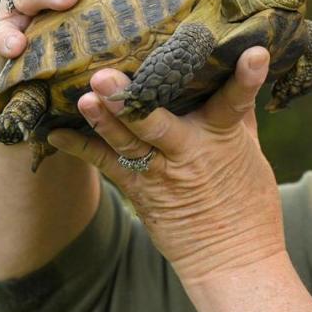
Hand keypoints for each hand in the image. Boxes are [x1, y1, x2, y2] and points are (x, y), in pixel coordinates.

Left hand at [46, 46, 284, 283]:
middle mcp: (190, 151)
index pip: (237, 100)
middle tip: (106, 76)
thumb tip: (236, 70)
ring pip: (127, 142)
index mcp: (223, 136)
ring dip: (104, 120)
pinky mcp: (140, 191)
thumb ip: (239, 112)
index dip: (246, 76)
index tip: (255, 52)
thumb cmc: (247, 202)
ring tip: (84, 97)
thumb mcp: (251, 151)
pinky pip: (105, 166)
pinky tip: (56, 131)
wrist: (232, 258)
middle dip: (131, 99)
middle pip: (159, 121)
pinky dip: (80, 148)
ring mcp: (161, 172)